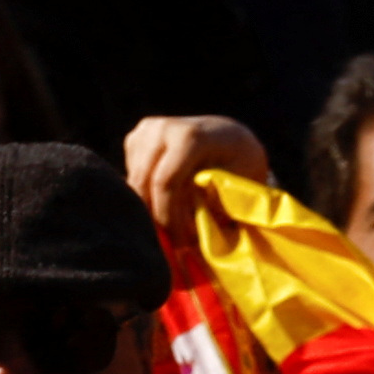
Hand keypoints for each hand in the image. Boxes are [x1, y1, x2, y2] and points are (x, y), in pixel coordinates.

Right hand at [122, 115, 271, 246]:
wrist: (229, 135)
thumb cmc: (240, 161)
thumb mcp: (238, 179)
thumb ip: (213, 198)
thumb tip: (192, 224)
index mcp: (190, 135)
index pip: (165, 181)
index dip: (168, 215)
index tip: (181, 242)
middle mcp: (161, 128)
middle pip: (142, 183)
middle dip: (156, 218)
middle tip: (175, 244)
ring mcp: (145, 131)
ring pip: (134, 184)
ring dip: (150, 210)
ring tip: (175, 228)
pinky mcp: (135, 140)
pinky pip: (132, 179)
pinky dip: (146, 197)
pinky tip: (166, 206)